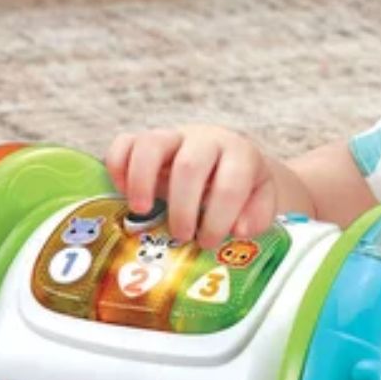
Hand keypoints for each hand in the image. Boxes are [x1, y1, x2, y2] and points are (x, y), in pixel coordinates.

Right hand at [105, 125, 278, 248]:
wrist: (231, 160)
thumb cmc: (245, 189)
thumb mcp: (262, 202)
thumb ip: (257, 216)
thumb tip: (238, 229)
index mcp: (240, 155)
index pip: (230, 183)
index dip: (218, 218)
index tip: (208, 242)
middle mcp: (205, 140)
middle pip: (189, 164)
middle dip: (183, 207)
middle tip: (181, 235)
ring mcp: (174, 137)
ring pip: (151, 144)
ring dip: (142, 180)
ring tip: (141, 211)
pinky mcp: (147, 141)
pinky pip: (125, 142)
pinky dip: (118, 166)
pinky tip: (123, 193)